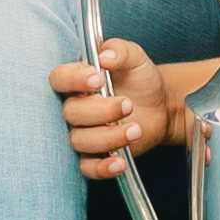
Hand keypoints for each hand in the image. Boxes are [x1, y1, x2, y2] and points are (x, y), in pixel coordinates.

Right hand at [57, 40, 187, 178]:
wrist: (160, 105)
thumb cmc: (140, 79)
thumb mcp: (135, 58)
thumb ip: (120, 51)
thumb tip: (105, 57)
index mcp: (77, 81)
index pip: (59, 79)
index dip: (73, 80)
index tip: (97, 79)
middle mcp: (74, 108)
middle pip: (71, 113)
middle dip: (101, 111)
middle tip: (128, 105)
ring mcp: (82, 133)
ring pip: (80, 141)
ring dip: (109, 137)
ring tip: (135, 129)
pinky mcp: (94, 156)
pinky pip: (87, 168)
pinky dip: (102, 168)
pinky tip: (120, 162)